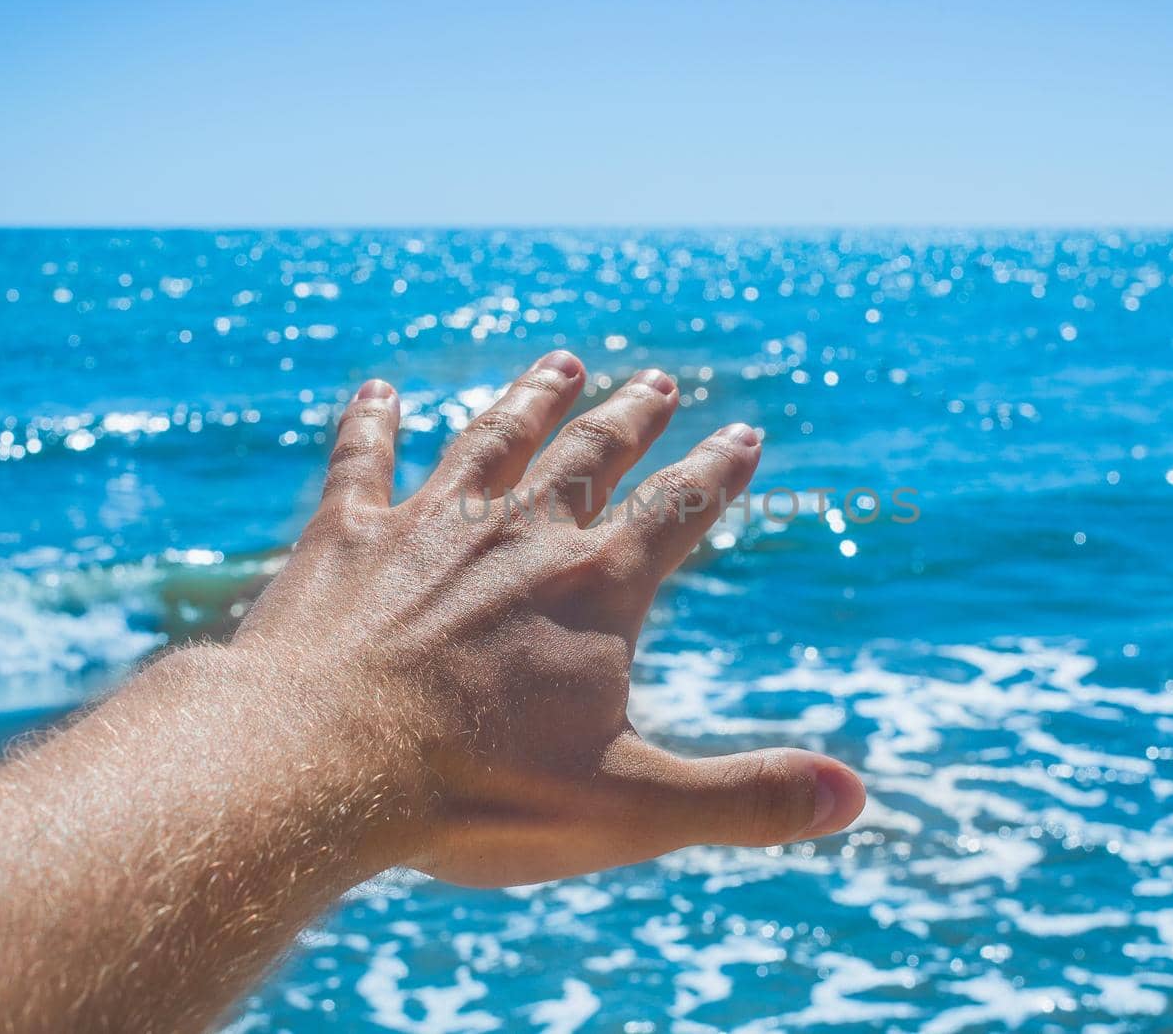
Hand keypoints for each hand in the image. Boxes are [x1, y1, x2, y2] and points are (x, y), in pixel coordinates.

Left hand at [230, 350, 864, 885]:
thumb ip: (746, 799)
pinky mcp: (343, 537)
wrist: (317, 762)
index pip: (677, 512)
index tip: (742, 434)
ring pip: (493, 439)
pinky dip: (373, 423)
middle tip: (658, 381)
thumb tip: (856, 800)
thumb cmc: (475, 791)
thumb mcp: (630, 809)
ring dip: (531, 399)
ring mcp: (427, 525)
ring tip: (561, 364)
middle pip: (592, 457)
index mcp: (596, 589)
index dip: (716, 474)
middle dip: (632, 418)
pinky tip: (380, 390)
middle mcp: (520, 534)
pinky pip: (362, 460)